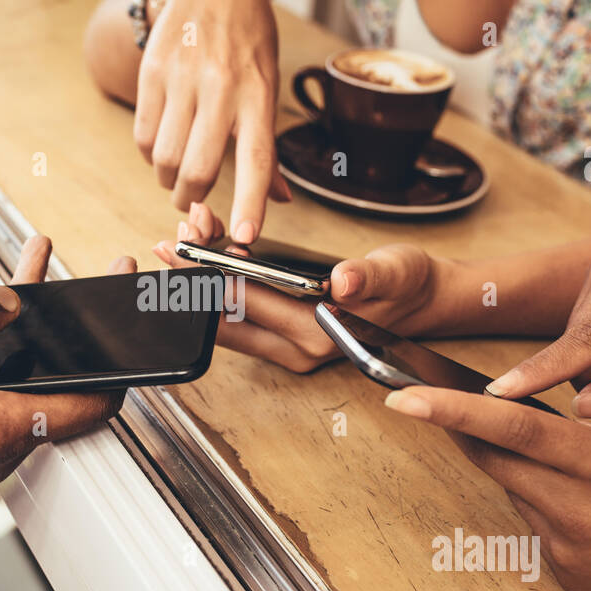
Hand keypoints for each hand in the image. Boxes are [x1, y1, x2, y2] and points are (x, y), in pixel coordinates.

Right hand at [134, 0, 290, 242]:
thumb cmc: (247, 42)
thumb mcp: (268, 86)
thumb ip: (267, 145)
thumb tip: (280, 199)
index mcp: (258, 94)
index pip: (257, 159)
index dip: (250, 202)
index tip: (244, 238)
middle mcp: (221, 86)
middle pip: (199, 168)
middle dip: (192, 200)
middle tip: (192, 203)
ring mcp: (183, 77)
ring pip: (164, 157)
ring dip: (167, 180)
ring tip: (175, 176)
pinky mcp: (152, 71)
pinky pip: (142, 134)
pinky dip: (148, 154)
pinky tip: (160, 146)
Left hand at [152, 202, 456, 371]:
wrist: (420, 300)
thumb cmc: (406, 284)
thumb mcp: (396, 272)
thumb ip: (369, 276)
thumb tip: (345, 281)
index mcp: (319, 334)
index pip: (252, 304)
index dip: (215, 274)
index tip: (188, 247)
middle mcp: (296, 349)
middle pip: (228, 316)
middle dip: (196, 278)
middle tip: (171, 241)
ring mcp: (287, 347)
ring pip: (228, 319)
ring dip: (203, 284)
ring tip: (182, 242)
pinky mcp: (283, 337)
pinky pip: (240, 317)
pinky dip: (219, 287)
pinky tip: (206, 255)